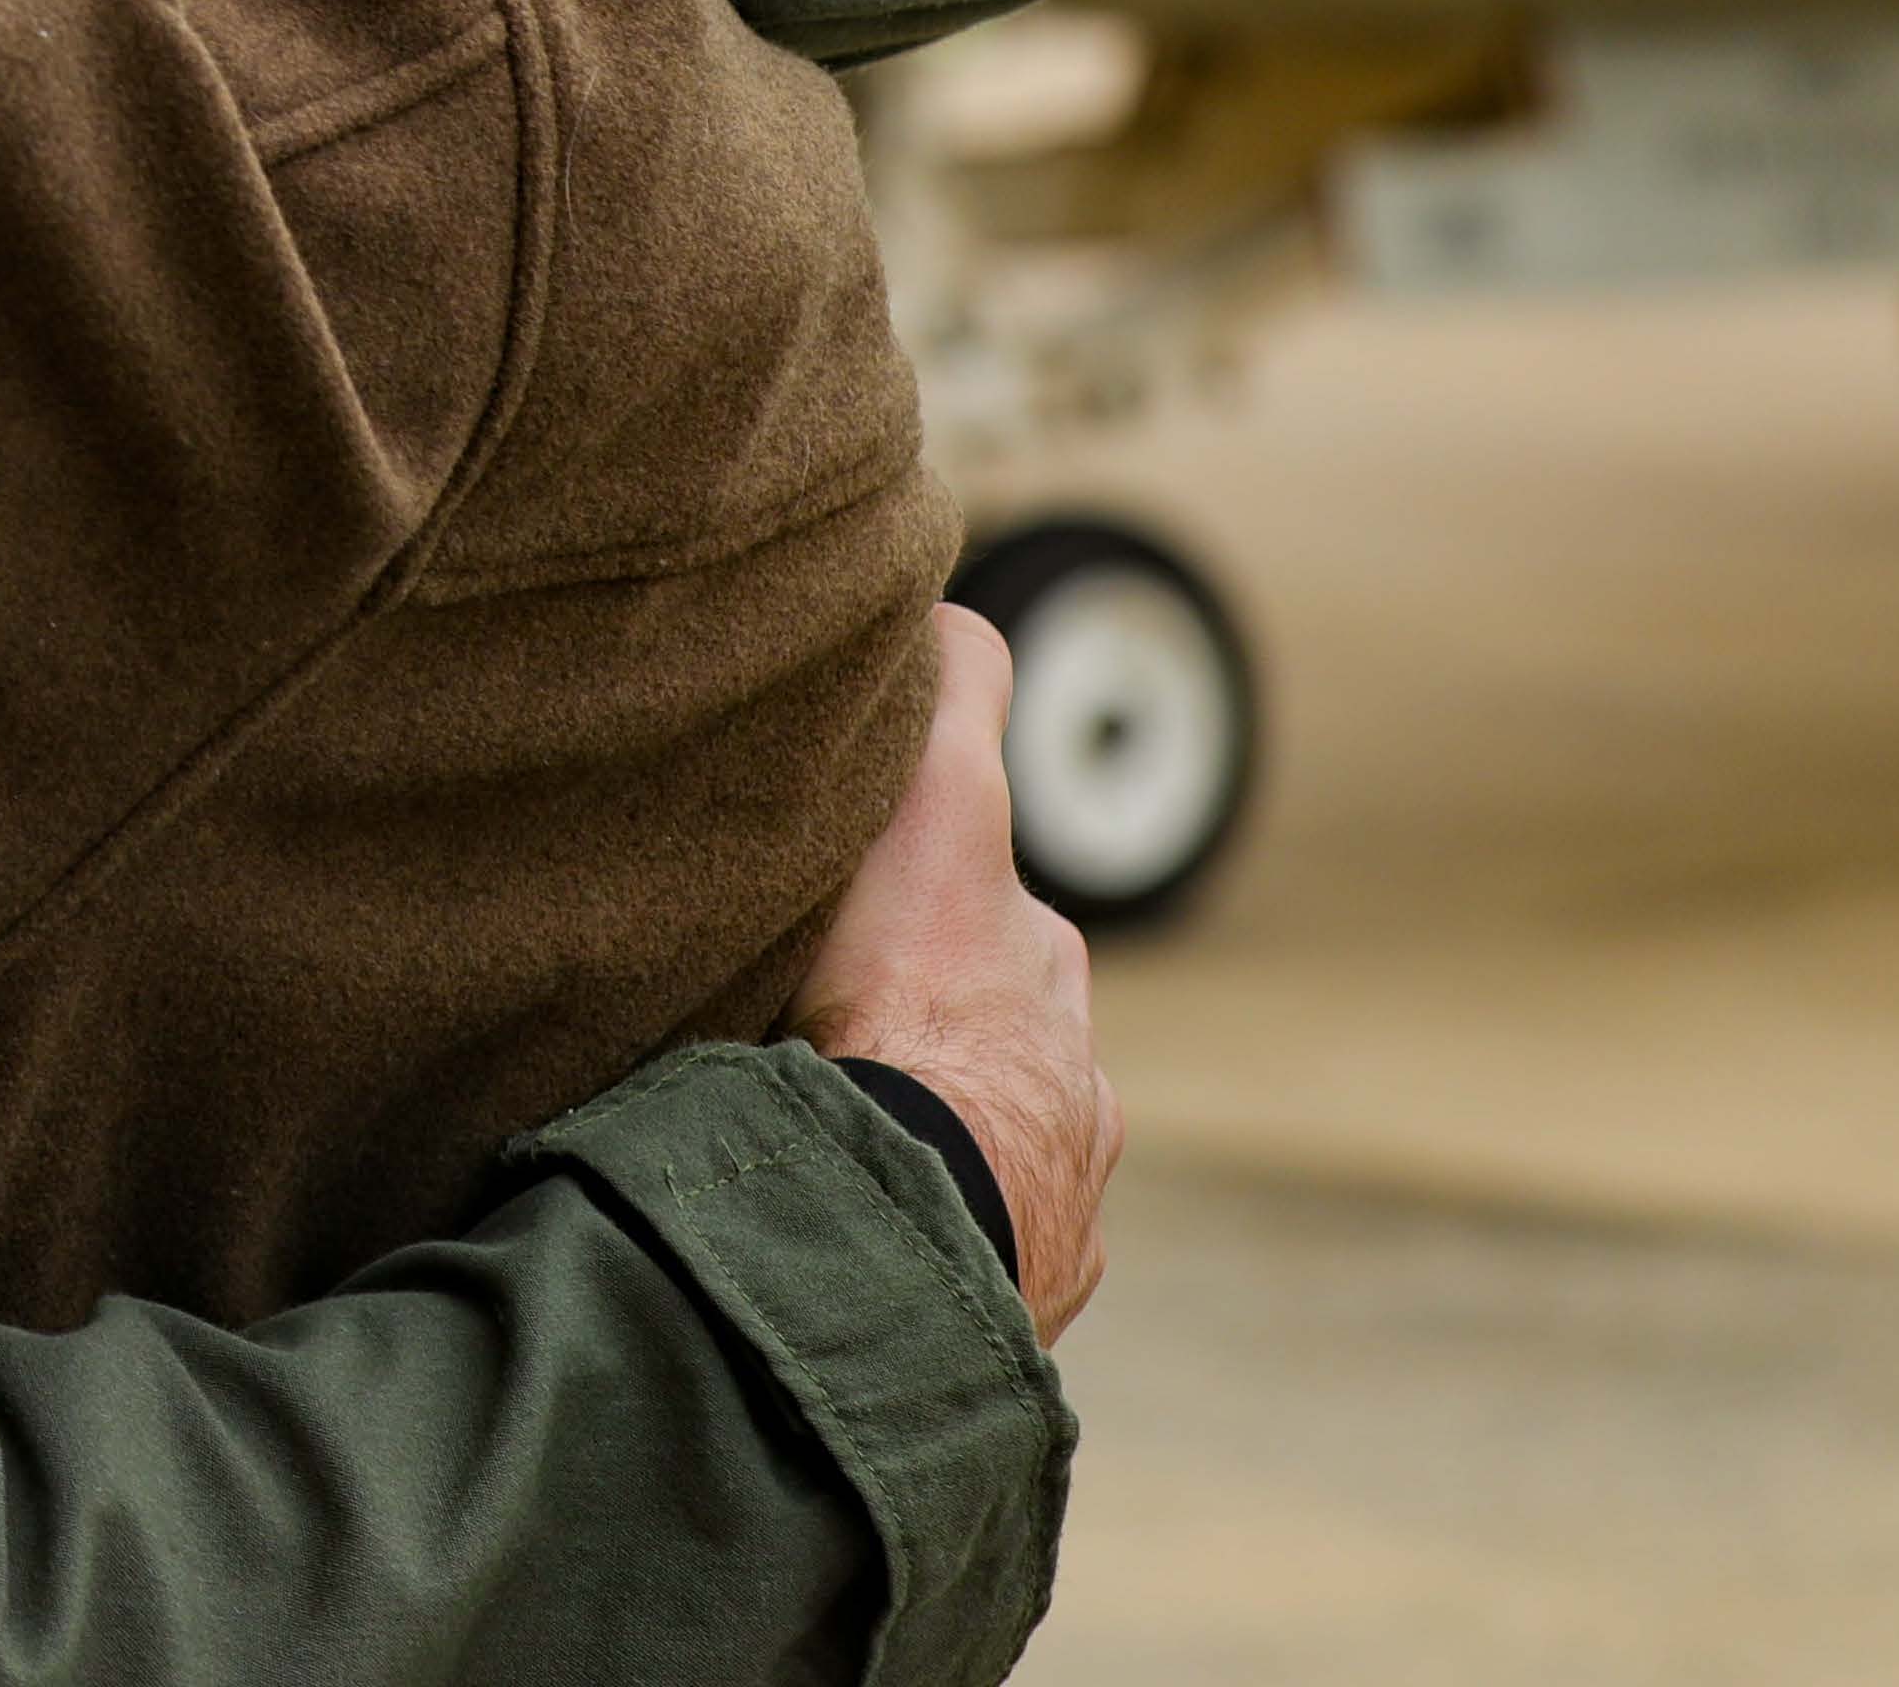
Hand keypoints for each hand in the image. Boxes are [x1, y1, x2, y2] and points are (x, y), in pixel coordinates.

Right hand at [789, 605, 1119, 1342]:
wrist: (896, 1209)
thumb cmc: (906, 998)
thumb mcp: (937, 804)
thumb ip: (959, 697)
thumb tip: (962, 606)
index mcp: (1041, 971)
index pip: (991, 912)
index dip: (928, 894)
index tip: (868, 916)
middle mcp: (1070, 1081)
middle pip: (999, 1030)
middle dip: (934, 1022)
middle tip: (828, 1023)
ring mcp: (1054, 1195)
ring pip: (993, 1143)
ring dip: (933, 1134)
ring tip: (834, 1136)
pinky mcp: (1025, 1291)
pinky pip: (974, 1245)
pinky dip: (931, 1226)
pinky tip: (860, 1221)